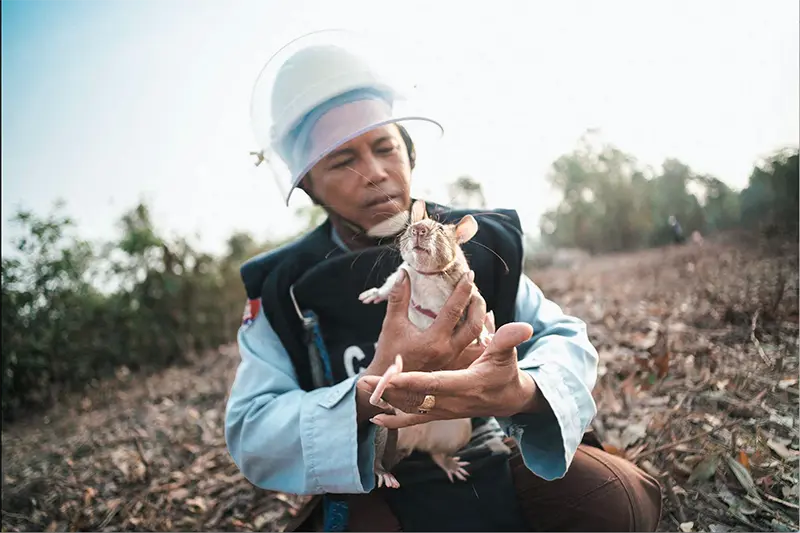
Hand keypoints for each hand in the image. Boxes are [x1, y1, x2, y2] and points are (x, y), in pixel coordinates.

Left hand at [356, 322, 542, 428]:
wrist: (507, 400)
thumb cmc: (505, 372)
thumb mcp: (507, 354)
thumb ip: (507, 339)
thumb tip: (523, 326)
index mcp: (467, 385)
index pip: (436, 384)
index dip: (414, 381)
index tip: (393, 376)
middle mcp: (453, 402)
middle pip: (416, 398)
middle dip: (389, 390)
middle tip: (365, 381)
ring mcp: (445, 411)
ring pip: (411, 408)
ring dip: (386, 400)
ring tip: (362, 389)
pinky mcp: (439, 414)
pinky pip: (414, 421)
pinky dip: (395, 422)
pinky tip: (376, 419)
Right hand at [367, 269, 487, 375]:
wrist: (390, 385)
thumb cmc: (389, 354)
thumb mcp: (392, 325)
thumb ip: (399, 298)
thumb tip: (404, 273)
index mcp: (433, 342)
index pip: (453, 311)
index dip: (462, 290)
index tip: (468, 275)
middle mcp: (448, 351)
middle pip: (474, 325)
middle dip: (477, 304)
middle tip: (475, 288)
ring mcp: (453, 360)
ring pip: (476, 336)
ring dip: (479, 317)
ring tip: (476, 301)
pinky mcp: (455, 364)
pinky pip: (473, 346)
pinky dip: (478, 332)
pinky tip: (477, 321)